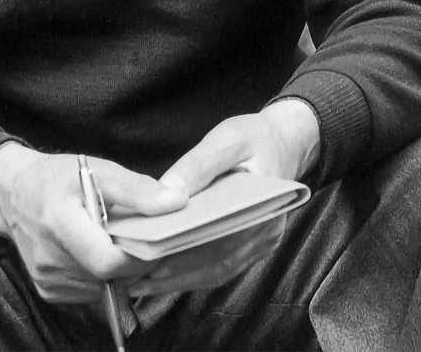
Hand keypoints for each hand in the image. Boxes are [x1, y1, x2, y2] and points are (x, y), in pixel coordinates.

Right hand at [0, 144, 187, 303]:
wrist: (10, 193)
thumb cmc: (54, 178)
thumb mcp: (96, 170)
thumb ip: (136, 189)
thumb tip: (176, 202)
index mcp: (59, 222)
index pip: (108, 261)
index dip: (137, 257)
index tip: (151, 241)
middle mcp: (49, 258)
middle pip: (108, 277)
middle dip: (132, 262)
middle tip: (139, 239)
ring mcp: (47, 279)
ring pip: (102, 288)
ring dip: (117, 271)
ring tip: (115, 241)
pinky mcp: (48, 291)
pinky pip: (88, 292)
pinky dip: (100, 277)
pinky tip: (96, 252)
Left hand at [123, 101, 318, 296]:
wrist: (286, 142)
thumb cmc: (256, 137)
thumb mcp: (226, 139)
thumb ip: (198, 165)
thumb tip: (166, 193)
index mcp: (263, 204)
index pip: (219, 238)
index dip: (183, 253)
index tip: (148, 259)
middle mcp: (265, 231)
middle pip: (216, 261)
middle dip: (174, 273)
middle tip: (135, 279)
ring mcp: (261, 242)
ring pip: (217, 270)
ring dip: (180, 279)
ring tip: (142, 282)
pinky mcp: (253, 246)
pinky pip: (222, 265)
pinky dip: (193, 272)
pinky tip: (165, 274)